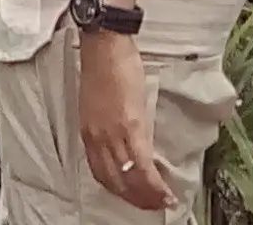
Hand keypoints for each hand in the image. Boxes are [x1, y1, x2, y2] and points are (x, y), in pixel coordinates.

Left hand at [76, 30, 173, 211]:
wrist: (104, 46)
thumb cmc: (103, 67)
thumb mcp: (99, 103)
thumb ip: (107, 124)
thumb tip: (123, 138)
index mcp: (88, 131)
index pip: (100, 171)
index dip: (118, 188)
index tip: (133, 195)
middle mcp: (96, 137)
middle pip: (114, 180)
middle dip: (134, 198)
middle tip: (152, 205)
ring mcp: (112, 133)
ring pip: (129, 177)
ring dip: (147, 196)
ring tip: (162, 202)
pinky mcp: (131, 126)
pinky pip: (142, 165)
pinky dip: (154, 184)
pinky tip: (165, 192)